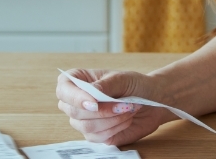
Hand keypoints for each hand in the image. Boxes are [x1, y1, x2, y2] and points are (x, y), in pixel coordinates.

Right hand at [56, 69, 174, 145]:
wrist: (152, 101)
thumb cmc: (135, 85)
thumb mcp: (122, 78)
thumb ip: (105, 85)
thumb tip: (90, 94)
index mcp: (78, 81)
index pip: (63, 89)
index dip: (76, 97)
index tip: (95, 103)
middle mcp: (77, 101)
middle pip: (73, 111)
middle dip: (102, 110)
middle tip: (124, 104)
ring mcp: (84, 119)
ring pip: (85, 126)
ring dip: (111, 119)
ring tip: (129, 109)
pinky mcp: (95, 134)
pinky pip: (97, 137)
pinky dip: (115, 128)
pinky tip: (126, 119)